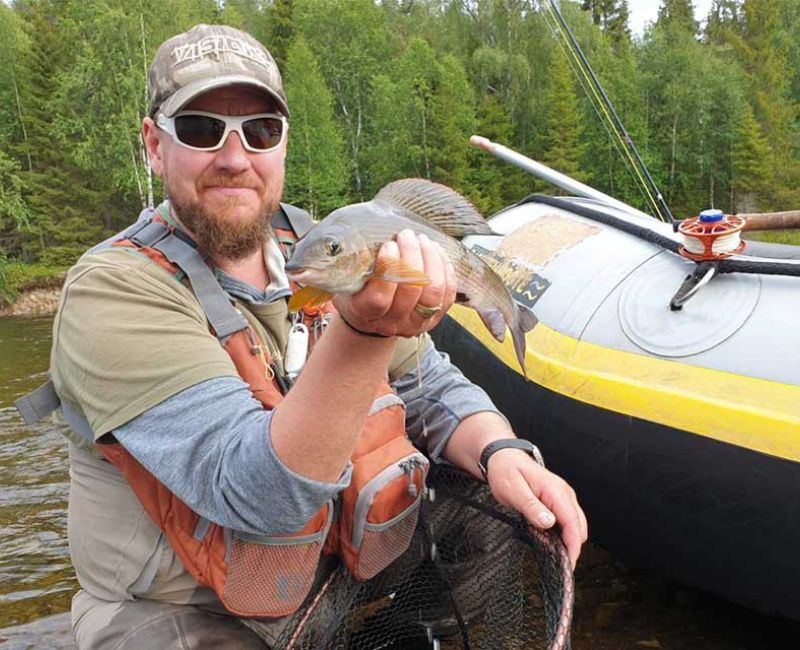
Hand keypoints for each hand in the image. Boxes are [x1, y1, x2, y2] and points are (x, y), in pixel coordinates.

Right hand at [334, 229, 456, 337]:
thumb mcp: (343, 280)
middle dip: (412, 256)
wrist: (372, 316)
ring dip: (431, 260)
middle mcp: (393, 322)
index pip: (379, 298)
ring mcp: (416, 322)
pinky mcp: (435, 317)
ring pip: (433, 292)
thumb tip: (341, 246)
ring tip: (422, 239)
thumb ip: (345, 266)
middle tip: (406, 235)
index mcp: (366, 314)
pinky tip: (435, 251)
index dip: (388, 268)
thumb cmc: (356, 289)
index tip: (388, 245)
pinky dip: (445, 268)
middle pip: (411, 291)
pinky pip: (448, 293)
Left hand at [486, 448, 587, 568]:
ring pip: (574, 525)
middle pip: (579, 527)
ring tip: (553, 557)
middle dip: (572, 547)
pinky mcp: (557, 500)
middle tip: (559, 566)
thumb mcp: (513, 491)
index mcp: (555, 491)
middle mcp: (564, 494)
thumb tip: (549, 522)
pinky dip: (561, 533)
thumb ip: (531, 507)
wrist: (502, 457)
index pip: (573, 524)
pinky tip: (549, 542)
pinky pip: (566, 520)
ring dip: (567, 541)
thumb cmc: (506, 471)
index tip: (568, 566)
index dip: (573, 546)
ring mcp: (562, 497)